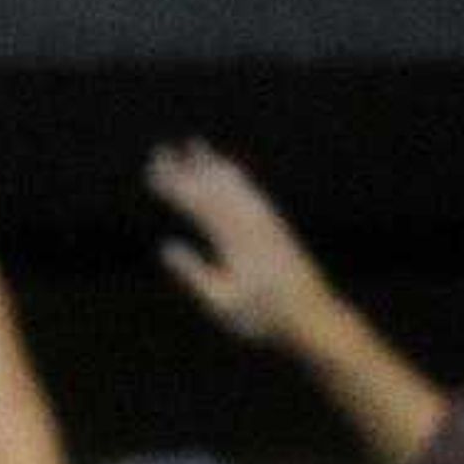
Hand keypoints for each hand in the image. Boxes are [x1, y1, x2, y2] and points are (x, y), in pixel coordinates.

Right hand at [145, 142, 336, 349]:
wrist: (312, 314)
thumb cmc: (263, 316)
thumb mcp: (221, 302)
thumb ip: (194, 273)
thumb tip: (167, 247)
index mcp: (233, 240)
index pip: (195, 204)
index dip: (172, 186)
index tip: (152, 172)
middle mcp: (251, 223)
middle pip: (212, 187)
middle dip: (185, 169)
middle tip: (161, 152)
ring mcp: (265, 221)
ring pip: (234, 184)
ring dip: (211, 165)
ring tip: (195, 147)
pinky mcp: (275, 226)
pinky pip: (251, 191)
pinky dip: (235, 177)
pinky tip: (228, 171)